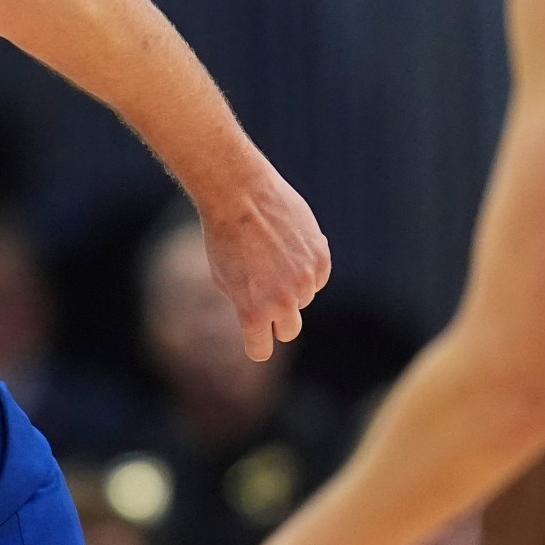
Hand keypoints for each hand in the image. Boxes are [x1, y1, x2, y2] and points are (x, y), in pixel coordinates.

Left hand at [198, 170, 329, 361]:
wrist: (240, 195)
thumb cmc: (223, 237)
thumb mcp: (225, 279)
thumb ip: (247, 304)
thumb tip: (264, 319)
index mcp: (253, 312)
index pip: (261, 349)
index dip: (257, 344)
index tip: (256, 338)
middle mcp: (282, 302)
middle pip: (289, 331)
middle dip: (279, 321)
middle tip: (268, 300)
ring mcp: (304, 281)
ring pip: (304, 300)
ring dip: (292, 288)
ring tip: (272, 259)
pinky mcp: (320, 259)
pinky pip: (318, 279)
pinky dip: (308, 270)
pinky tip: (290, 248)